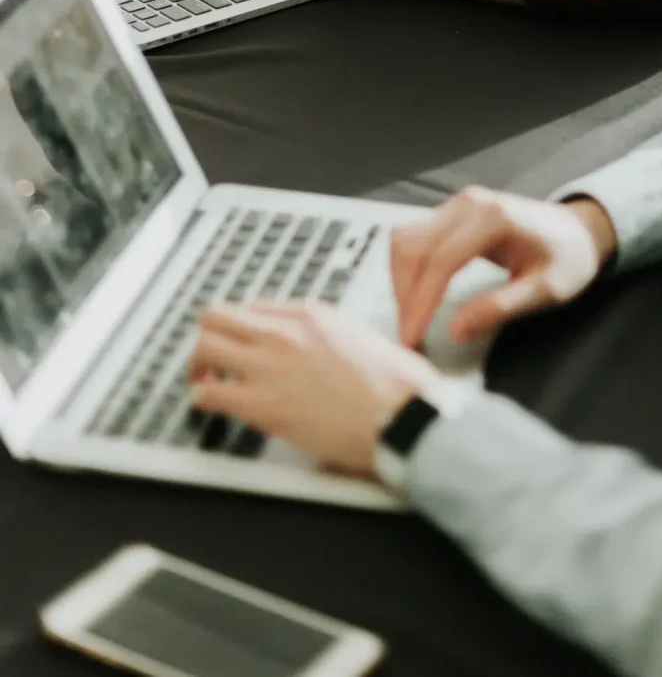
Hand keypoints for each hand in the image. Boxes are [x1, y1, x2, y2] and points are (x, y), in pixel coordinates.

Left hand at [189, 303, 439, 476]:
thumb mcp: (362, 336)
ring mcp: (269, 366)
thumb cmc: (396, 383)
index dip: (242, 328)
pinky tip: (211, 406)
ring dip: (199, 365)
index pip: (253, 307)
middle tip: (213, 358)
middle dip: (209, 337)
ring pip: (203, 347)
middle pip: (216, 317)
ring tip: (207, 381)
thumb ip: (330, 335)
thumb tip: (319, 348)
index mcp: (311, 314)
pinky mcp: (262, 404)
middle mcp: (284, 333)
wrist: (401, 414)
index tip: (242, 342)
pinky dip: (202, 399)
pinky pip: (208, 393)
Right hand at [392, 188, 617, 348]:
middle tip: (409, 337)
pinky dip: (408, 269)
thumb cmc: (569, 258)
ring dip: (401, 281)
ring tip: (411, 320)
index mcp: (493, 218)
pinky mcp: (453, 212)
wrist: (579, 231)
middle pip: (413, 248)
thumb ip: (500, 308)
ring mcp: (458, 205)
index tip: (412, 337)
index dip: (421, 302)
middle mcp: (469, 203)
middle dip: (405, 296)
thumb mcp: (545, 290)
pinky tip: (416, 296)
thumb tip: (455, 329)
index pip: (440, 261)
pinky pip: (416, 237)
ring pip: (406, 240)